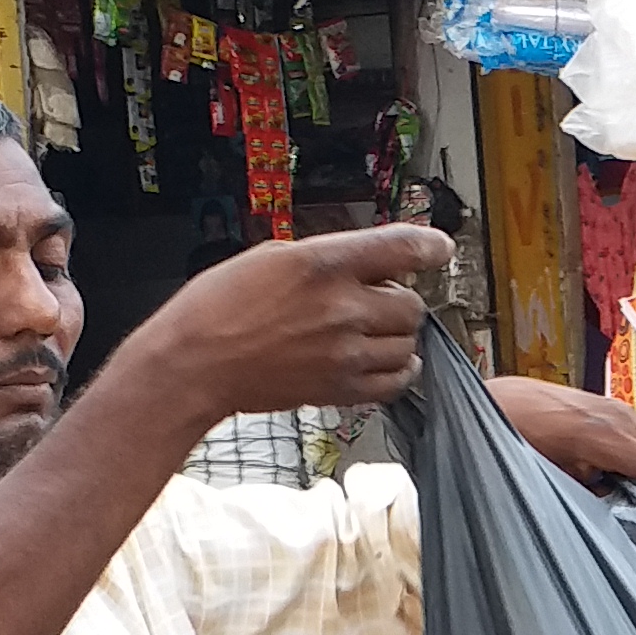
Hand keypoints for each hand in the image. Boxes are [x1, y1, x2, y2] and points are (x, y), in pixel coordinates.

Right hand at [137, 226, 447, 422]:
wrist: (195, 362)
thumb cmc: (220, 307)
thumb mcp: (272, 257)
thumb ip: (328, 259)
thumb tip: (367, 264)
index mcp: (324, 264)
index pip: (401, 248)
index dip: (429, 246)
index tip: (440, 248)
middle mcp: (342, 308)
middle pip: (412, 303)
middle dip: (399, 299)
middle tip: (375, 300)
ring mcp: (345, 352)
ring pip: (409, 344)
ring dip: (397, 337)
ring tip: (370, 332)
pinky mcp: (342, 389)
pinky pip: (396, 382)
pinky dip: (398, 371)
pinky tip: (383, 362)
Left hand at [498, 375, 635, 542]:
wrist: (491, 399)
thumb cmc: (508, 435)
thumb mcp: (542, 477)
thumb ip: (584, 498)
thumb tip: (614, 518)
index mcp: (600, 434)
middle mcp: (616, 417)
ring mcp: (615, 411)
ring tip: (628, 519)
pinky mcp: (610, 413)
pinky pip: (635, 451)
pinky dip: (633, 475)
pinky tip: (611, 492)